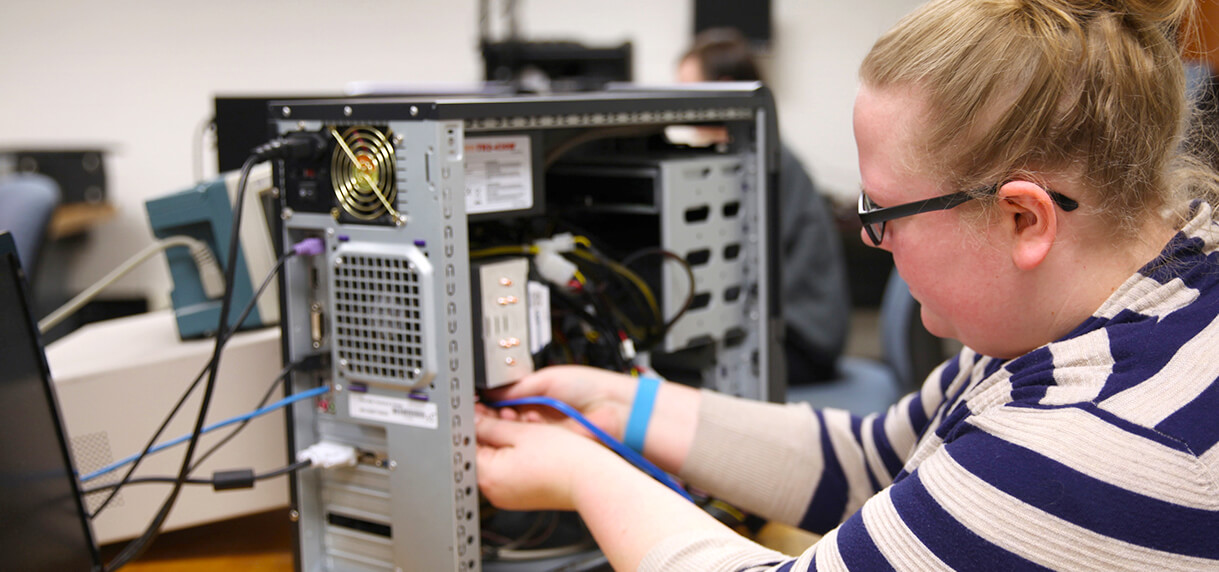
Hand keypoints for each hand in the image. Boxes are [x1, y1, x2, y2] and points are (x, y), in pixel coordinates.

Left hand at [475, 412, 623, 511]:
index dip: (472, 421)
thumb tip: (474, 419)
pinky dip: (516, 454)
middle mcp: (494, 491)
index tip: (478, 406)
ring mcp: (508, 495)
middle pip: (481, 452)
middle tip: (501, 410)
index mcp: (487, 476)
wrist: (591, 480)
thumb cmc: (562, 459)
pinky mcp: (522, 496)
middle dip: (490, 429)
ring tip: (522, 424)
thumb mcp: (521, 432)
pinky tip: (530, 441)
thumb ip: (491, 425)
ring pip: (497, 460)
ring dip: (505, 440)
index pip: (467, 443)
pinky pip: (510, 471)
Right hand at [487, 365, 637, 439]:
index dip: (490, 407)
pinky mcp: (553, 449)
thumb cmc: (590, 387)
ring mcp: (546, 435)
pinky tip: (524, 430)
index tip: (477, 407)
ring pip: (516, 436)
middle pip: (506, 422)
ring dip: (509, 428)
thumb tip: (491, 392)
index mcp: (536, 397)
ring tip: (508, 419)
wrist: (615, 409)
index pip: (504, 404)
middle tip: (486, 415)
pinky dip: (526, 438)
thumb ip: (517, 388)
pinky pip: (532, 446)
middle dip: (496, 418)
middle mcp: (540, 417)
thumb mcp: (546, 379)